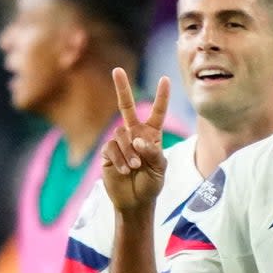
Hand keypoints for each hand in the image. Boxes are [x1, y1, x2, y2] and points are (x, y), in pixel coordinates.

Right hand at [101, 69, 169, 212]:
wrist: (134, 202)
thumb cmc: (151, 184)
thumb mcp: (160, 169)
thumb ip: (153, 152)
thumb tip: (137, 140)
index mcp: (151, 135)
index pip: (157, 112)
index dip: (161, 97)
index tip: (165, 79)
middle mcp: (134, 134)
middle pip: (126, 106)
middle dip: (122, 88)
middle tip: (117, 70)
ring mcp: (120, 142)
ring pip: (121, 134)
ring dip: (128, 150)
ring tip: (134, 167)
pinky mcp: (107, 153)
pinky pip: (111, 147)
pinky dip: (119, 158)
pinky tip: (123, 170)